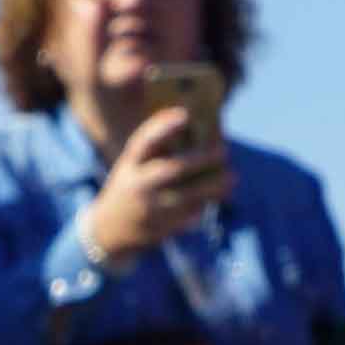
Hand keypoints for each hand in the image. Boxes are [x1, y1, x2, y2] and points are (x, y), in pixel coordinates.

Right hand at [81, 99, 227, 262]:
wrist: (111, 229)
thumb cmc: (131, 185)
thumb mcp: (132, 165)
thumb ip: (156, 148)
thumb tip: (189, 120)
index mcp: (130, 164)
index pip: (145, 142)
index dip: (163, 127)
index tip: (185, 114)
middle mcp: (138, 184)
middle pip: (173, 169)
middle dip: (202, 159)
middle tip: (224, 151)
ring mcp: (150, 208)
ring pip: (188, 195)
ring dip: (213, 186)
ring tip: (233, 176)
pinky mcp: (162, 227)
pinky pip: (190, 214)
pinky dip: (207, 204)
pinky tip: (222, 195)